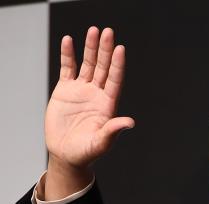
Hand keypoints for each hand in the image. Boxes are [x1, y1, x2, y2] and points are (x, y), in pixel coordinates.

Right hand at [43, 26, 133, 198]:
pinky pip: (68, 68)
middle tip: (108, 32)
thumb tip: (130, 122)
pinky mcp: (65, 90)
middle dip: (106, 50)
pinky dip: (68, 55)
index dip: (118, 65)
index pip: (115, 80)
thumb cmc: (87, 151)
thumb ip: (113, 130)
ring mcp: (82, 90)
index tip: (120, 50)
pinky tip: (69, 41)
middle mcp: (97, 94)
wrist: (67, 154)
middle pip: (104, 68)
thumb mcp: (101, 142)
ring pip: (88, 64)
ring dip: (90, 48)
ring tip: (93, 31)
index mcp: (108, 104)